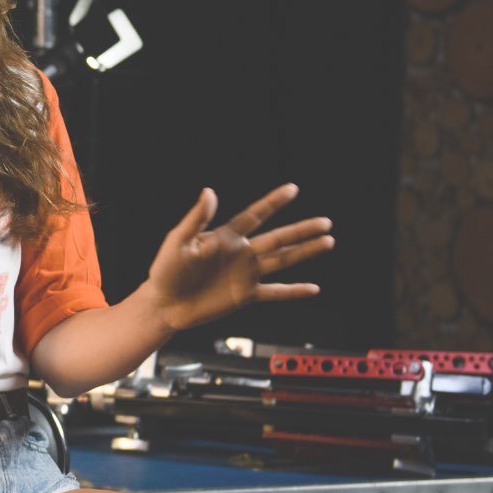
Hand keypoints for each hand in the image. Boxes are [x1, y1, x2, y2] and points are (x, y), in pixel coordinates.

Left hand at [142, 184, 333, 332]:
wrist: (164, 303)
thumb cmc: (167, 269)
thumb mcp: (178, 240)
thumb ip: (196, 218)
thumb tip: (210, 191)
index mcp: (226, 236)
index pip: (255, 215)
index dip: (273, 202)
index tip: (293, 189)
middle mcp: (242, 252)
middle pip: (278, 238)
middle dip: (302, 230)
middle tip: (326, 222)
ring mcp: (246, 274)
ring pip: (283, 261)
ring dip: (305, 252)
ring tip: (328, 242)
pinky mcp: (245, 296)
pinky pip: (275, 292)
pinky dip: (294, 291)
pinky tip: (313, 288)